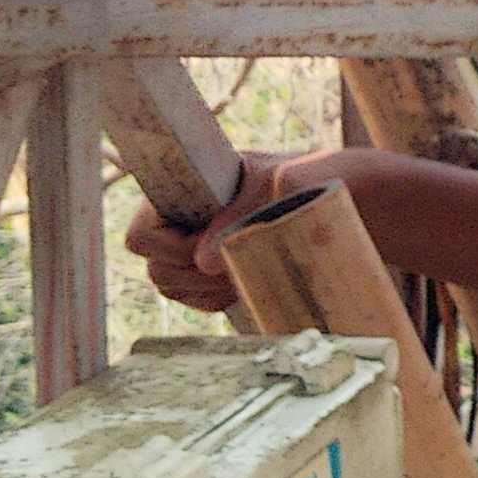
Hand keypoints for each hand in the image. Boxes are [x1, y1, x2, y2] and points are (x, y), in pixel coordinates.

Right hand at [121, 147, 323, 313]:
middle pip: (156, 269)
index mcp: (185, 190)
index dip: (168, 250)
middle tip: (235, 267)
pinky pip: (196, 300)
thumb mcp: (277, 182)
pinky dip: (217, 298)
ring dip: (208, 290)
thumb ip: (239, 216)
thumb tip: (204, 261)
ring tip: (245, 270)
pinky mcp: (211, 270)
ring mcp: (193, 246)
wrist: (336, 196)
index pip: (140, 235)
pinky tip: (245, 281)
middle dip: (194, 276)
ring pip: (172, 287)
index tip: (207, 248)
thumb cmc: (306, 177)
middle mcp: (181, 220)